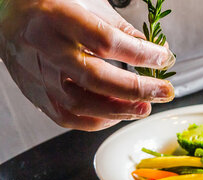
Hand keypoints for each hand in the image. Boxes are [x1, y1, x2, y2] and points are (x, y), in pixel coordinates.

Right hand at [0, 0, 175, 130]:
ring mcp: (38, 74)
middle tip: (163, 92)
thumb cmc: (51, 5)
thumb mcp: (88, 4)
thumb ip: (123, 30)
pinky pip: (67, 117)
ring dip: (119, 110)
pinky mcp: (35, 94)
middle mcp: (45, 48)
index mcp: (58, 17)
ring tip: (145, 107)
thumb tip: (159, 51)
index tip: (164, 58)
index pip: (104, 41)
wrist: (7, 13)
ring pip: (80, 103)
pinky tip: (117, 114)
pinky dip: (97, 121)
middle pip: (94, 77)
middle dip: (136, 89)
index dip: (139, 53)